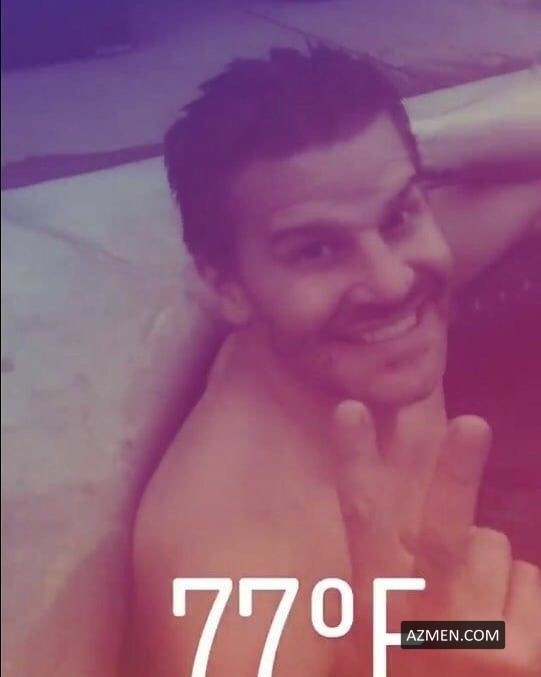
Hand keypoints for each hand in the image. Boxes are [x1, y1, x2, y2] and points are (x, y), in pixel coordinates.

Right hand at [332, 401, 540, 675]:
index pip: (360, 520)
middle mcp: (422, 620)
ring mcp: (478, 644)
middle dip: (456, 472)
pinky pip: (530, 581)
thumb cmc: (399, 674)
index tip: (352, 410)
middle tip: (472, 426)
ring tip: (476, 612)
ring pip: (496, 546)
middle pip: (444, 530)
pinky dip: (520, 596)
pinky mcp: (523, 658)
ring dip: (489, 564)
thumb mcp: (367, 637)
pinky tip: (506, 637)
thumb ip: (378, 578)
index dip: (354, 461)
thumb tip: (401, 525)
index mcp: (376, 605)